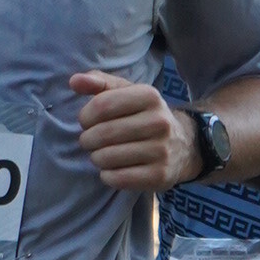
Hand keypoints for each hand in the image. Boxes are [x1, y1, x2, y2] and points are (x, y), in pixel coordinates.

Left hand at [70, 75, 198, 192]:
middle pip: (102, 133)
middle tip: (90, 141)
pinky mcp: (159, 175)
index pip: (101, 105)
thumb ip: (99, 83)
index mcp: (149, 96)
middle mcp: (159, 122)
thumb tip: (74, 81)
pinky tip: (112, 169)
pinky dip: (107, 176)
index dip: (85, 116)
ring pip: (107, 158)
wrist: (184, 145)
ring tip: (102, 155)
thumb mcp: (127, 93)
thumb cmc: (144, 116)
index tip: (86, 122)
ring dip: (96, 158)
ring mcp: (161, 150)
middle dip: (88, 140)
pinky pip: (117, 178)